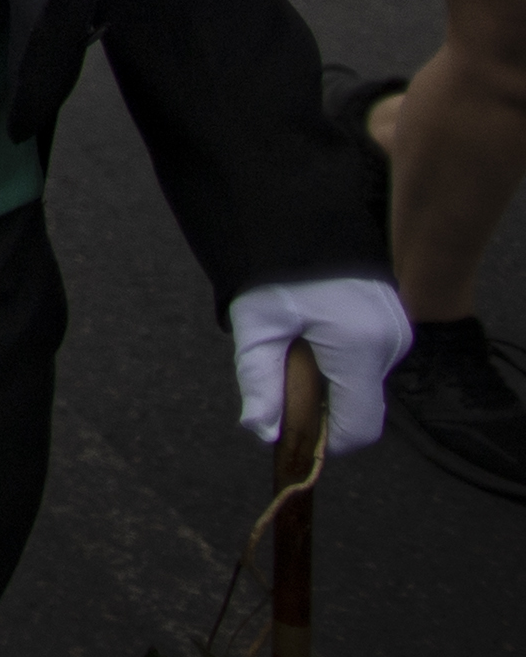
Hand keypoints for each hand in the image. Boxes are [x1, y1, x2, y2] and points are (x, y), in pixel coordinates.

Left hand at [227, 275, 407, 454]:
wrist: (299, 213)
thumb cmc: (274, 266)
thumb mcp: (257, 322)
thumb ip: (259, 380)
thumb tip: (262, 431)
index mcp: (360, 347)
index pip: (359, 428)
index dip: (326, 443)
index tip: (293, 437)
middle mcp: (390, 343)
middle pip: (359, 404)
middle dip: (322, 404)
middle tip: (283, 372)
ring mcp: (399, 330)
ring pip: (363, 382)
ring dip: (330, 379)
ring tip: (295, 341)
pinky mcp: (395, 320)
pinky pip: (369, 358)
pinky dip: (341, 359)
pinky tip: (313, 331)